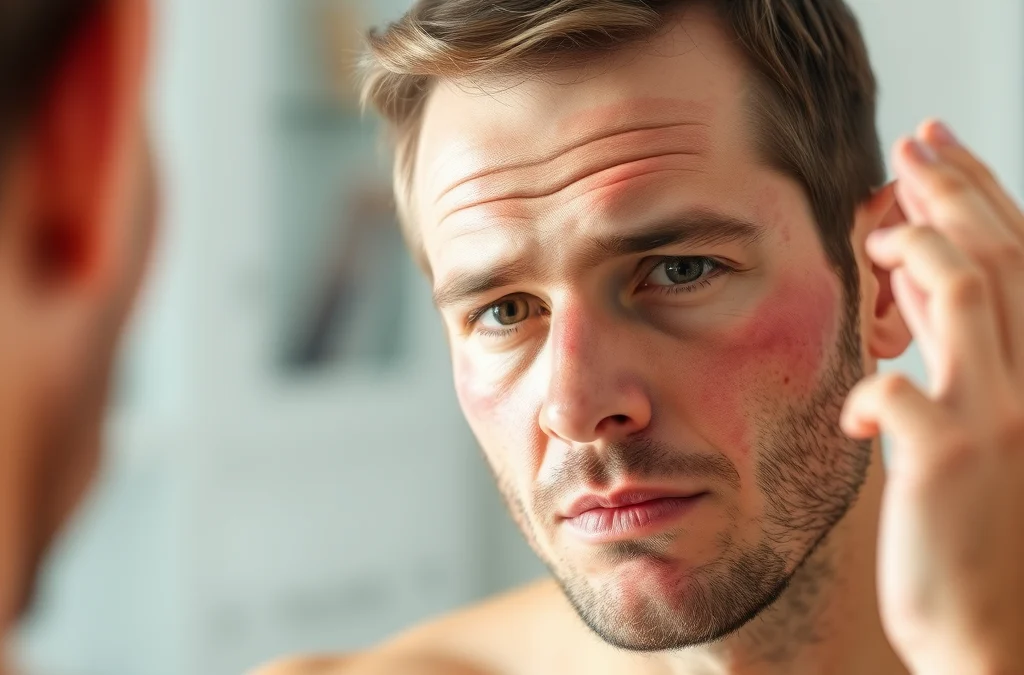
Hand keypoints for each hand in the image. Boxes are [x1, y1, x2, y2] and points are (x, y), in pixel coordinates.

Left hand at [841, 120, 1023, 674]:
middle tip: (911, 143)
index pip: (1022, 259)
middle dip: (955, 188)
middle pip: (1004, 256)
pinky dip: (871, 390)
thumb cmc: (981, 534)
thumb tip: (913, 281)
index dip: (980, 194)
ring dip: (921, 249)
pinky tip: (856, 418)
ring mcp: (1001, 420)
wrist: (998, 641)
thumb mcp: (981, 427)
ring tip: (878, 237)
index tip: (937, 148)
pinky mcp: (951, 461)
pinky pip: (903, 392)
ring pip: (972, 291)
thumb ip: (955, 353)